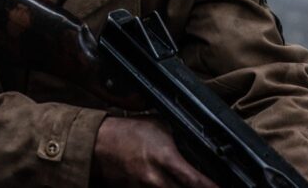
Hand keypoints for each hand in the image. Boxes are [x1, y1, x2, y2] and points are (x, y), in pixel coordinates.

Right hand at [92, 117, 217, 187]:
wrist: (99, 145)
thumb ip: (180, 139)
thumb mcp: (160, 126)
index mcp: (166, 160)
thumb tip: (200, 148)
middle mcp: (156, 180)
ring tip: (187, 185)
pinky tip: (168, 185)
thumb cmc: (129, 132)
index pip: (196, 181)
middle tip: (208, 187)